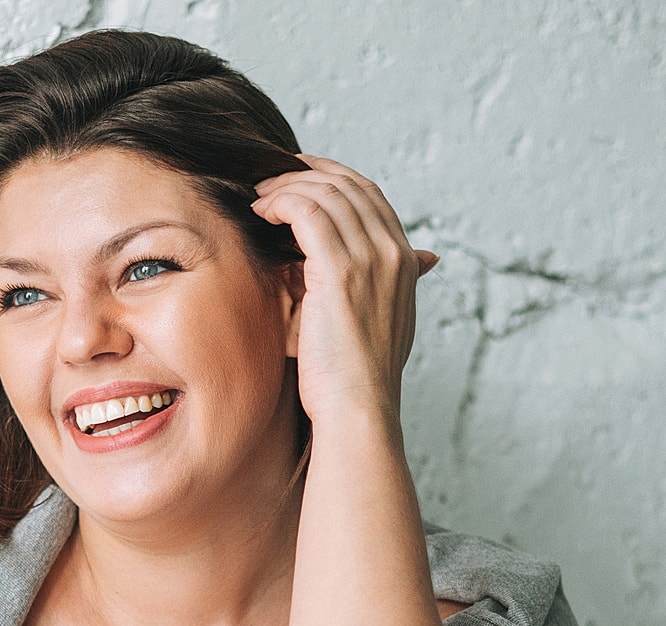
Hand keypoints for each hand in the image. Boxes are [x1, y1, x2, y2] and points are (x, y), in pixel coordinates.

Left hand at [251, 154, 436, 418]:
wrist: (358, 412)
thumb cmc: (352, 382)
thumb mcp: (367, 328)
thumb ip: (363, 291)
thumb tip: (347, 270)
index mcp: (406, 264)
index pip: (371, 197)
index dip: (333, 179)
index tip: (299, 178)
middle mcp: (394, 254)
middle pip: (351, 186)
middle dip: (308, 173)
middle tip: (270, 178)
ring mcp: (372, 259)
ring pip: (327, 193)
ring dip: (287, 186)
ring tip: (259, 197)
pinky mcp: (341, 271)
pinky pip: (307, 211)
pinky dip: (281, 202)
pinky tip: (260, 212)